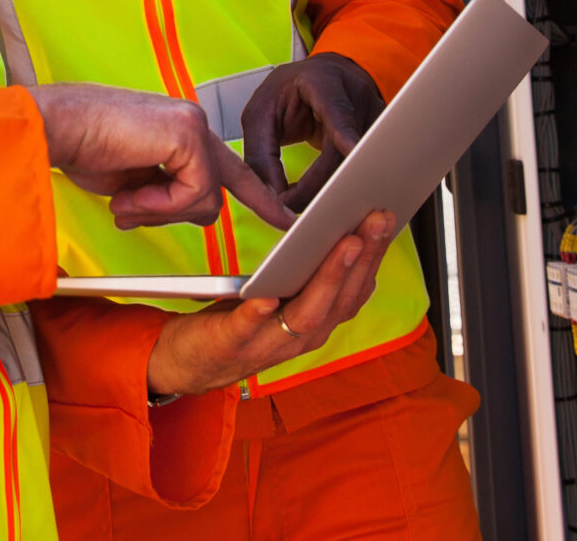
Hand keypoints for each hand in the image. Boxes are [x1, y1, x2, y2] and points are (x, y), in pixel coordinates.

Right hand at [31, 82, 292, 231]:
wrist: (55, 129)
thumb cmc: (82, 149)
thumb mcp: (133, 182)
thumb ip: (166, 195)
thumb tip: (190, 213)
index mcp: (180, 130)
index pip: (228, 169)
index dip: (258, 196)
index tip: (285, 218)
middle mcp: (193, 123)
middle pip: (215, 192)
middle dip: (173, 213)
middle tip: (128, 206)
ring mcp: (194, 126)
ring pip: (204, 199)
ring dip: (158, 211)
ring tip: (121, 198)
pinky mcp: (188, 136)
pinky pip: (193, 193)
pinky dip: (159, 204)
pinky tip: (128, 194)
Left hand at [145, 210, 402, 395]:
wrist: (191, 361)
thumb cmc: (242, 318)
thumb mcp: (283, 292)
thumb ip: (307, 270)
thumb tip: (331, 220)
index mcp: (318, 320)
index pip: (356, 289)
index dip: (375, 254)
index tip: (385, 215)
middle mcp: (303, 336)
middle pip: (341, 298)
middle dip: (363, 256)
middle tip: (375, 217)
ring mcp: (270, 343)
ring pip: (309, 314)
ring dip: (330, 278)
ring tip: (345, 243)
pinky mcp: (232, 344)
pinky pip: (249, 329)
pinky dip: (259, 313)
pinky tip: (267, 296)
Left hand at [240, 51, 385, 212]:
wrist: (321, 79)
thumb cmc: (289, 92)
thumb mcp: (262, 112)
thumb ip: (261, 152)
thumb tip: (271, 197)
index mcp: (323, 82)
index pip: (336, 108)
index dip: (345, 130)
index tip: (352, 151)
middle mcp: (356, 98)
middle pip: (347, 149)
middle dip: (321, 185)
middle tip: (295, 211)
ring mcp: (373, 118)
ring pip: (357, 165)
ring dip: (330, 191)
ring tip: (303, 210)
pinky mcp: (379, 139)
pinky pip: (362, 169)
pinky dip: (341, 187)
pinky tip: (323, 200)